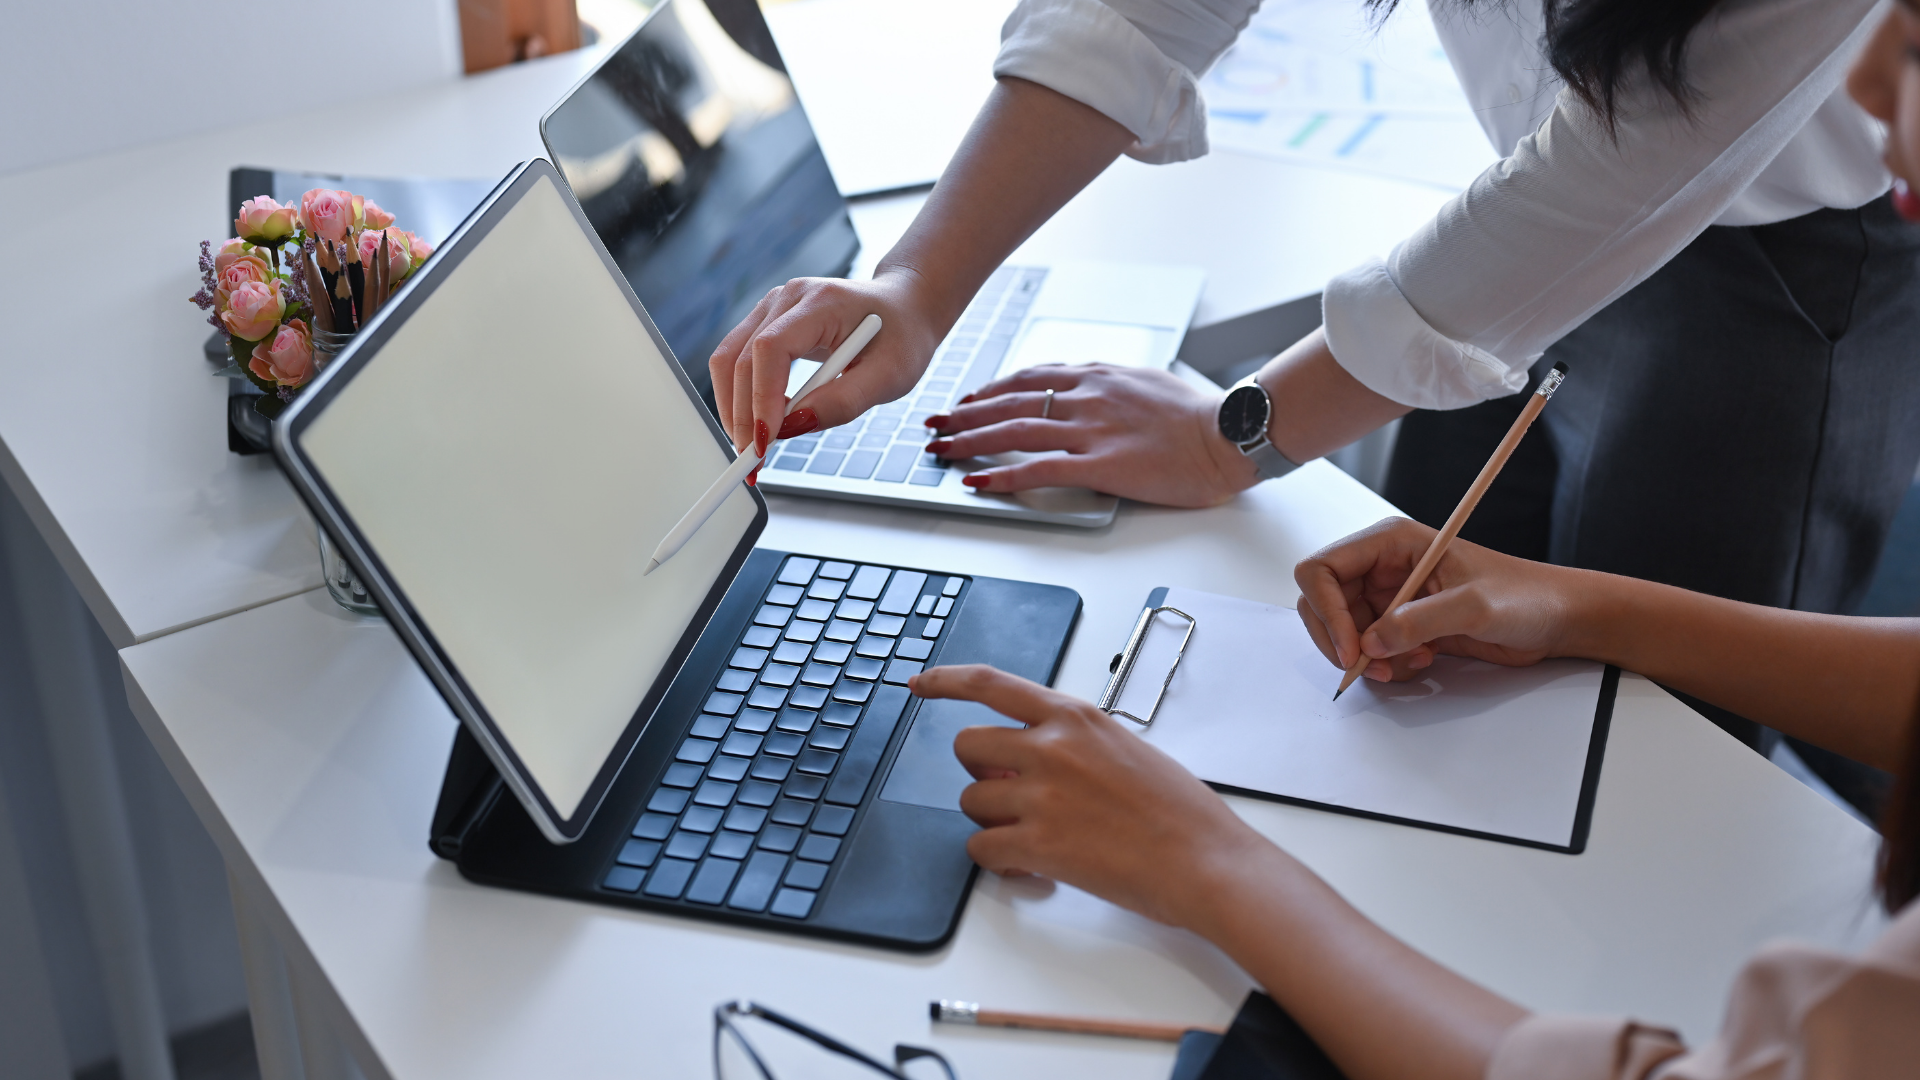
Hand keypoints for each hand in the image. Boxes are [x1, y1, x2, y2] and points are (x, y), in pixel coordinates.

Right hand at [707, 271, 945, 453]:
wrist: (904, 307)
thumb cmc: (902, 336)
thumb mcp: (889, 376)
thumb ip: (844, 401)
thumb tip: (793, 427)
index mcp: (822, 302)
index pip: (771, 348)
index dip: (762, 398)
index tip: (765, 442)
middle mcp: (788, 298)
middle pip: (740, 358)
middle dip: (742, 416)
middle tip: (753, 463)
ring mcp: (772, 308)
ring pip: (728, 360)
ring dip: (733, 409)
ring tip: (753, 449)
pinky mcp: (766, 323)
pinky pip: (737, 361)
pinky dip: (741, 397)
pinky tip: (760, 424)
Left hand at [908, 664, 1269, 927]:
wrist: (1206, 861)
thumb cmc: (1179, 811)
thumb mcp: (1124, 749)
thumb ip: (1071, 744)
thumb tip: (1025, 760)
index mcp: (1075, 717)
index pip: (991, 683)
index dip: (947, 681)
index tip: (921, 684)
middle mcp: (1051, 748)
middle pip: (968, 745)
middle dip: (981, 771)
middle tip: (1009, 793)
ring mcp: (1041, 796)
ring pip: (972, 801)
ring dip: (993, 820)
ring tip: (1037, 835)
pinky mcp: (1039, 844)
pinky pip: (982, 848)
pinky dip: (999, 860)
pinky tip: (1031, 864)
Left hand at [923, 364, 1255, 506]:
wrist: (1227, 433)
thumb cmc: (1197, 415)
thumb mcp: (1148, 383)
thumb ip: (1112, 387)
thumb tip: (1092, 391)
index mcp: (1098, 376)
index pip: (1030, 377)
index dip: (992, 390)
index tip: (969, 400)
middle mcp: (1086, 397)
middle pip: (1010, 402)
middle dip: (966, 414)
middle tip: (937, 424)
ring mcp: (1090, 430)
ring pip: (1014, 431)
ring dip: (970, 440)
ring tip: (941, 449)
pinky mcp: (1099, 465)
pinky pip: (1038, 469)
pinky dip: (1001, 474)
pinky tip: (977, 481)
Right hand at [1293, 517, 1578, 683]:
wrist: (1555, 619)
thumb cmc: (1525, 595)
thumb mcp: (1474, 606)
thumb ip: (1418, 622)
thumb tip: (1369, 643)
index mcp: (1391, 542)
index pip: (1323, 569)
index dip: (1325, 609)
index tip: (1350, 647)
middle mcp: (1383, 568)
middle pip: (1322, 603)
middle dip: (1338, 640)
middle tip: (1366, 667)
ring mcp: (1391, 598)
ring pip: (1343, 632)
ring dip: (1364, 658)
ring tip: (1403, 665)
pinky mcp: (1403, 626)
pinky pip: (1370, 650)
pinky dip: (1384, 665)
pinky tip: (1420, 661)